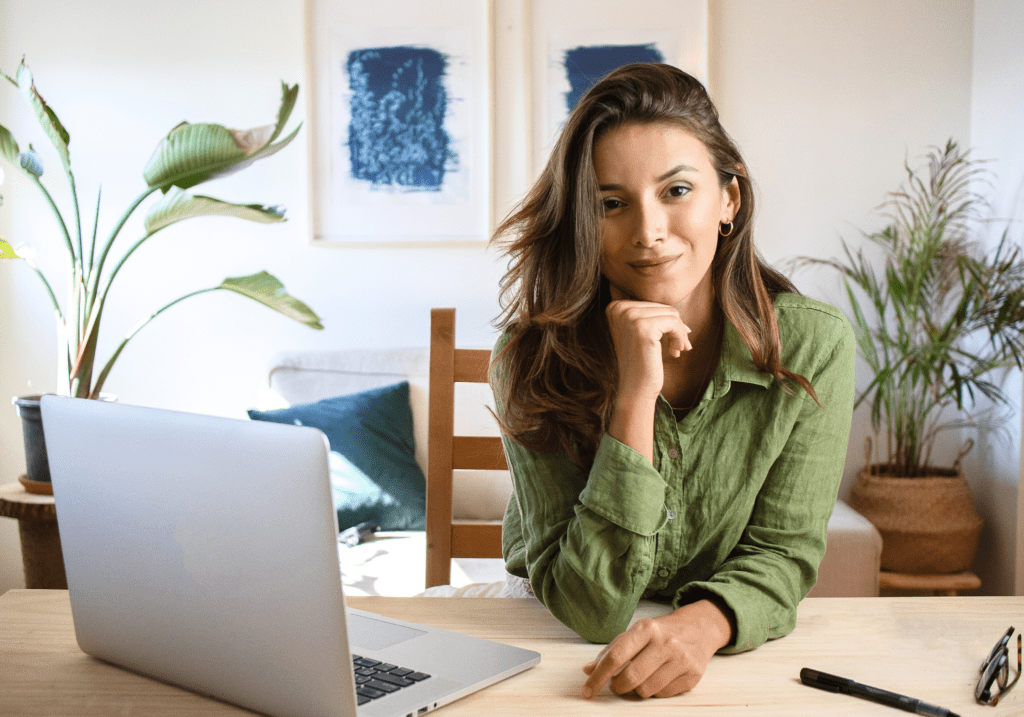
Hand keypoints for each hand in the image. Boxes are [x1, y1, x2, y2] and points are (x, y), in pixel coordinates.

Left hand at [579, 599, 732, 699]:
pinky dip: (654, 692)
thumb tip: (587, 670)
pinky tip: (656, 679)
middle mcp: (665, 642)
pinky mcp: (692, 675)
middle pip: (631, 677)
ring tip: (638, 680)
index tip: (587, 691)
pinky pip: (663, 695)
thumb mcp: (635, 633)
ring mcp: (681, 659)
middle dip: (618, 687)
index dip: (598, 677)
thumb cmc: (660, 632)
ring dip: (636, 691)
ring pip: (647, 690)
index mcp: (646, 628)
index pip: (616, 656)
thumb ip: (611, 651)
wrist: (698, 629)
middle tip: (616, 685)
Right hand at [605, 285, 690, 404]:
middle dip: (675, 328)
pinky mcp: (643, 327)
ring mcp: (630, 317)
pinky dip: (680, 338)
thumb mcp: (641, 333)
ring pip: (671, 314)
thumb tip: (676, 311)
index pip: (653, 303)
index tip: (667, 340)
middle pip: (663, 307)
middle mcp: (619, 308)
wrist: (635, 389)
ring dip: (679, 334)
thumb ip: (652, 315)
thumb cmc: (641, 362)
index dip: (665, 322)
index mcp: (615, 307)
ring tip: (676, 350)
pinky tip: (675, 352)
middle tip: (677, 347)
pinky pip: (674, 323)